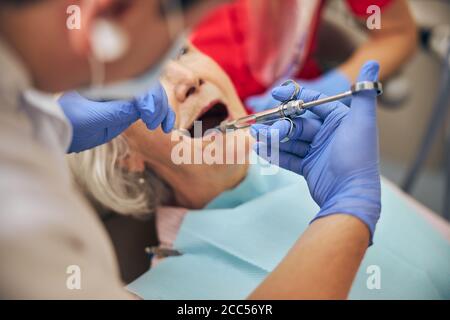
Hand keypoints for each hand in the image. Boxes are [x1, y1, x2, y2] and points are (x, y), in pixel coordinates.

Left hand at [59, 82, 175, 152]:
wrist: (62, 132)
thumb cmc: (71, 122)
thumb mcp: (92, 117)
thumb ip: (117, 110)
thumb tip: (142, 106)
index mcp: (109, 81)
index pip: (138, 82)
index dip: (148, 97)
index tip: (148, 116)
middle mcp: (120, 85)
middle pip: (150, 86)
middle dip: (157, 104)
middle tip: (153, 124)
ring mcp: (126, 97)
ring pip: (154, 97)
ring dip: (163, 110)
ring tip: (164, 127)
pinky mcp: (130, 109)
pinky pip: (151, 109)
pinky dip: (162, 116)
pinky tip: (167, 127)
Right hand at [251, 61, 380, 243]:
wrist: (351, 193)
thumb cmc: (357, 155)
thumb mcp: (362, 121)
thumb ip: (364, 92)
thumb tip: (374, 61)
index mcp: (338, 119)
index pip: (312, 102)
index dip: (294, 97)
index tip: (276, 94)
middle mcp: (327, 133)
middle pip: (297, 122)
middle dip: (278, 123)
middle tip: (262, 126)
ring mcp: (317, 151)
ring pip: (290, 139)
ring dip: (272, 137)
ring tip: (255, 136)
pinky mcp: (309, 167)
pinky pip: (289, 157)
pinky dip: (275, 153)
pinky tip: (260, 149)